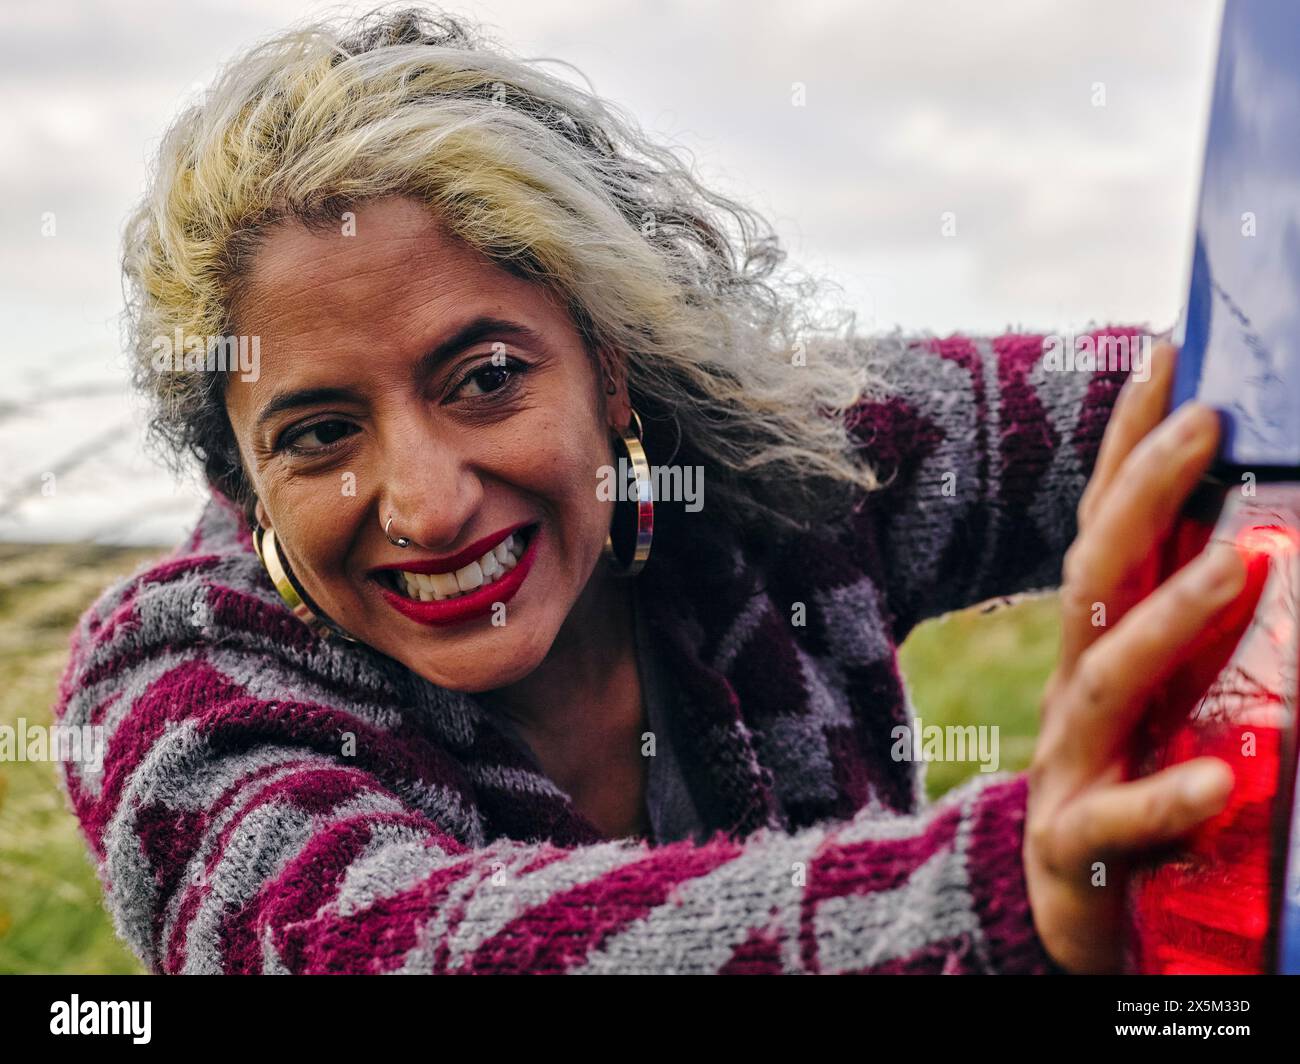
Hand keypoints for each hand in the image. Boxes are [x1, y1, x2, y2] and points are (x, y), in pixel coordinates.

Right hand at [1023, 340, 1266, 973]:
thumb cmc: (1130, 787)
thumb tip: (1261, 544)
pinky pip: (1114, 823)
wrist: (1060, 910)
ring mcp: (1068, 764)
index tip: (1166, 361)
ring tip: (1235, 565)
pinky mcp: (1076, 849)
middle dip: (1139, 496)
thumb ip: (1194, 633)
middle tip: (1204, 421)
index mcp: (1100, 647)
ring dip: (1164, 621)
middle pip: (1091, 580)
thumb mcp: (1162, 701)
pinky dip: (1160, 800)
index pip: (1105, 531)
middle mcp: (1076, 688)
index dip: (1125, 447)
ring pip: (1101, 683)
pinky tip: (1211, 781)